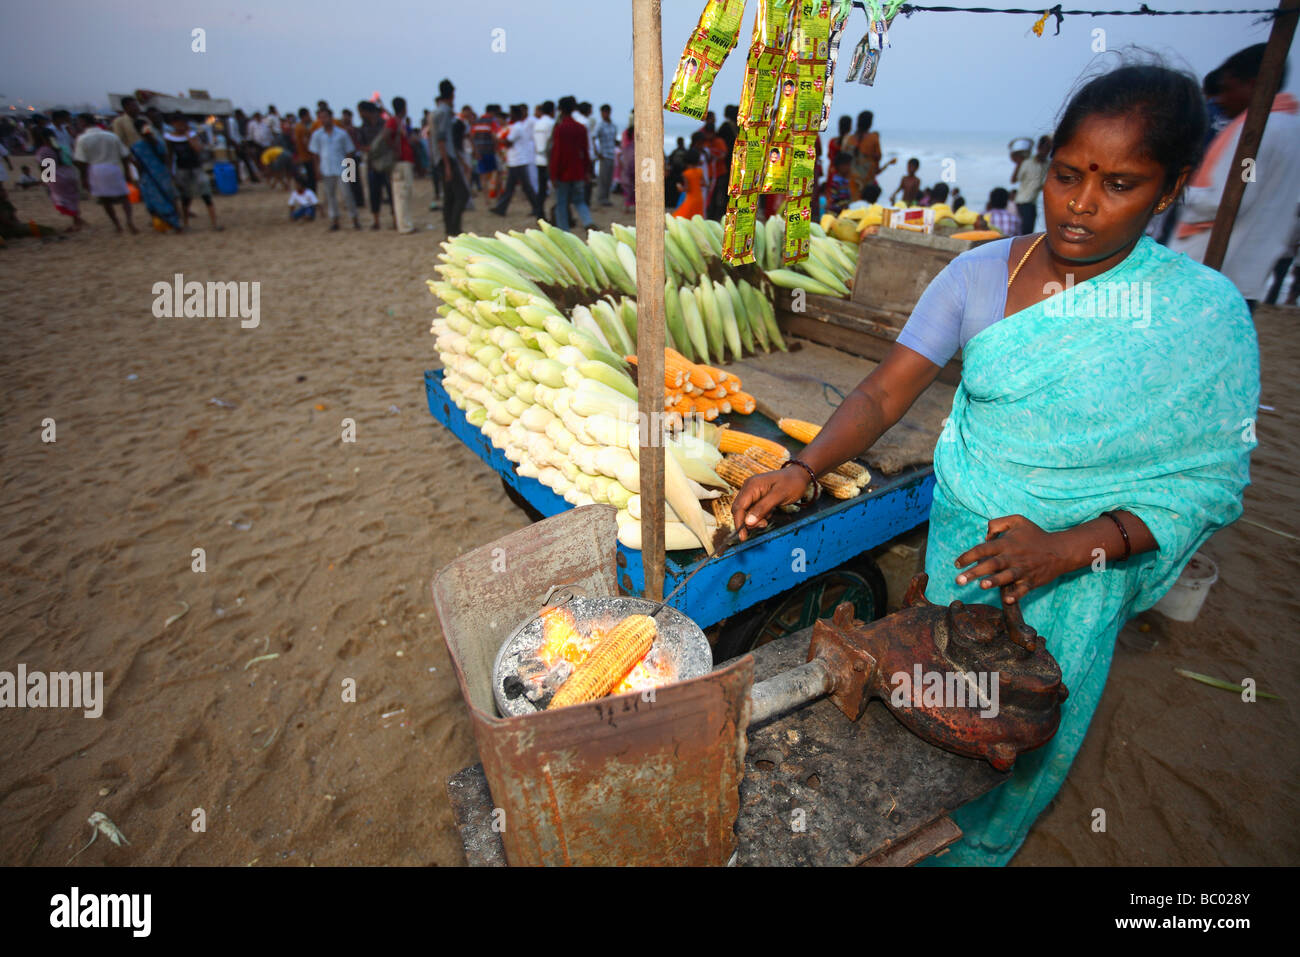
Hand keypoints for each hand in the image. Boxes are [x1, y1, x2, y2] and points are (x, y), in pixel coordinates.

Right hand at [730, 468, 808, 540]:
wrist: (799, 475)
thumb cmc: (792, 483)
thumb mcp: (779, 495)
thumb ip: (763, 508)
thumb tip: (748, 522)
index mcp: (752, 485)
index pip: (739, 507)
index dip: (739, 522)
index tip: (743, 537)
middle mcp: (748, 488)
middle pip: (740, 510)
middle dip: (749, 521)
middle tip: (764, 524)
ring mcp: (752, 492)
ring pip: (746, 512)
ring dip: (756, 519)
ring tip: (770, 516)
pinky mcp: (756, 496)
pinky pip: (753, 510)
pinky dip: (760, 515)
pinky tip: (771, 512)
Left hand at [954, 514, 1070, 603]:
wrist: (1060, 550)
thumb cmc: (1035, 535)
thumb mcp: (1017, 521)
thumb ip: (997, 524)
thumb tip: (984, 537)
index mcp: (1006, 544)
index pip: (983, 549)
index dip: (968, 556)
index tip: (956, 564)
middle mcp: (1012, 557)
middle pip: (991, 564)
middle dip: (974, 573)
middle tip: (958, 581)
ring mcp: (1022, 570)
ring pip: (1007, 577)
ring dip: (994, 581)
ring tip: (982, 585)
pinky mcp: (1031, 581)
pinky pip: (1023, 590)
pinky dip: (1015, 595)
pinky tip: (1007, 600)